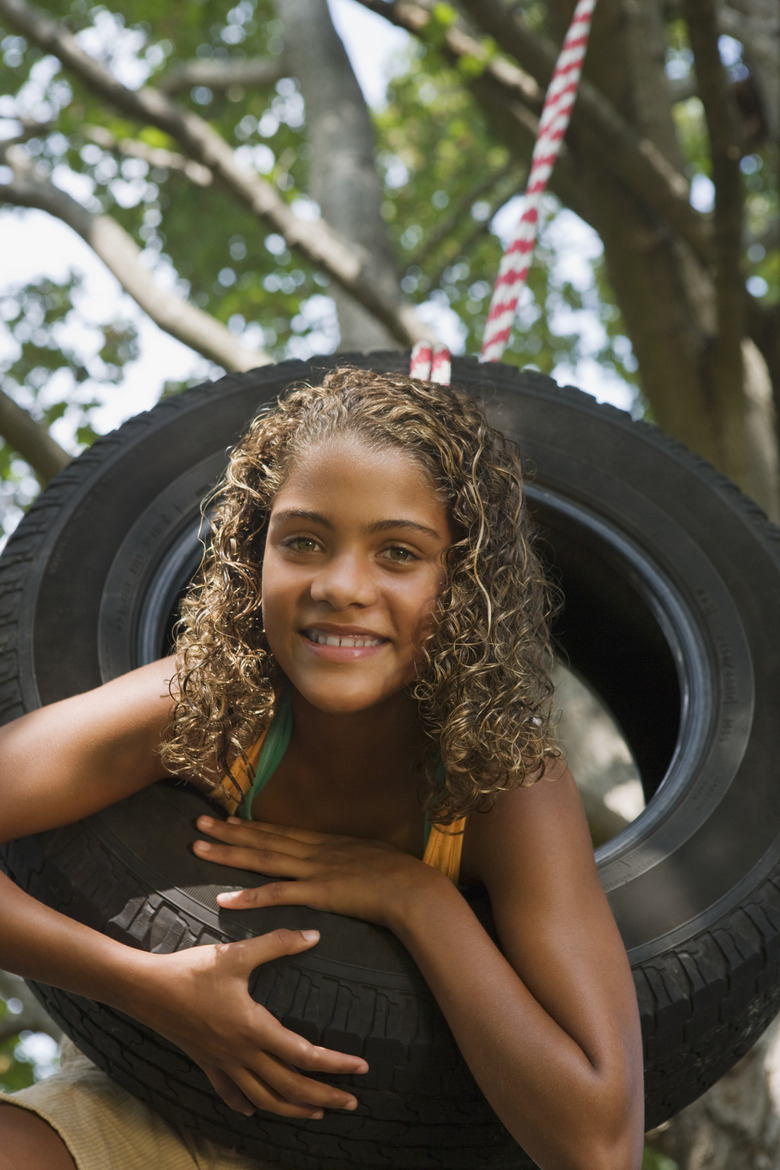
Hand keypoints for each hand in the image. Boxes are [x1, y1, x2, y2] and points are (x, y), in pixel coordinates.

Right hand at [127, 928, 367, 1118]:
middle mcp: (240, 1053)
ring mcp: (222, 1062)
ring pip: (263, 1098)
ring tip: (317, 1113)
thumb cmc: (192, 970)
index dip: (336, 1063)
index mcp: (253, 1028)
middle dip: (324, 1097)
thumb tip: (314, 935)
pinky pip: (229, 1092)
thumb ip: (278, 943)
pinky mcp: (205, 1062)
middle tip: (352, 1102)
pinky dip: (246, 1104)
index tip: (361, 1068)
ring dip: (293, 1108)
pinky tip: (253, 1111)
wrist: (145, 989)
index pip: (304, 1054)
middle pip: (290, 1086)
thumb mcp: (237, 953)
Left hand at [192, 815, 441, 927]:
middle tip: (199, 823)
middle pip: (264, 839)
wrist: (414, 888)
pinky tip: (225, 899)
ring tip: (198, 847)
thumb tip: (351, 858)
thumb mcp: (374, 856)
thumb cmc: (401, 876)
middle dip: (228, 832)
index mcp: (328, 843)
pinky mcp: (317, 893)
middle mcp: (315, 851)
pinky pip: (277, 895)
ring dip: (228, 853)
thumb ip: (355, 857)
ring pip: (262, 859)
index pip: (283, 832)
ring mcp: (314, 870)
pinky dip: (249, 897)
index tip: (231, 820)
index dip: (254, 826)